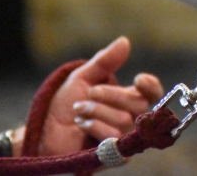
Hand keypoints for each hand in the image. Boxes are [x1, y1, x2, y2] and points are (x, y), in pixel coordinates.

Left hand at [38, 37, 163, 155]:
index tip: (137, 79)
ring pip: (124, 120)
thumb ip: (105, 61)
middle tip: (89, 93)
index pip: (153, 94)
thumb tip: (124, 41)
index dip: (150, 86)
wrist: (44, 131)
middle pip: (139, 104)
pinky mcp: (114, 156)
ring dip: (97, 111)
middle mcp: (130, 119)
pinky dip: (96, 126)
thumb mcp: (83, 78)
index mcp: (127, 99)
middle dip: (111, 95)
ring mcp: (123, 138)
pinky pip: (115, 138)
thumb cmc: (64, 106)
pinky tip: (81, 124)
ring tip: (78, 111)